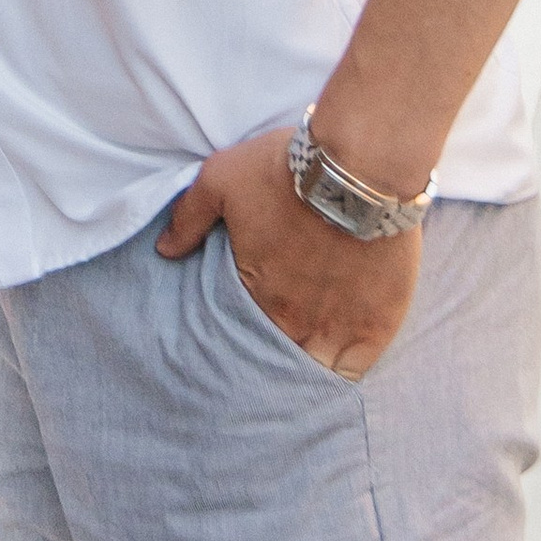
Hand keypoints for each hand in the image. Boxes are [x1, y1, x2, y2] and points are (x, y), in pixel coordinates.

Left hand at [157, 126, 419, 379]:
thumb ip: (189, 217)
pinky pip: (353, 371)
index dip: (235, 338)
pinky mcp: (375, 326)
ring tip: (297, 371)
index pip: (236, 335)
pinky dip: (341, 375)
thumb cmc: (285, 169)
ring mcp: (335, 328)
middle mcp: (292, 321)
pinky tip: (333, 371)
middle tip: (263, 360)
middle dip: (265, 362)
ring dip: (302, 370)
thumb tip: (164, 250)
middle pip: (273, 360)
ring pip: (311, 371)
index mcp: (255, 292)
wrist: (358, 166)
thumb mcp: (221, 178)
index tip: (234, 340)